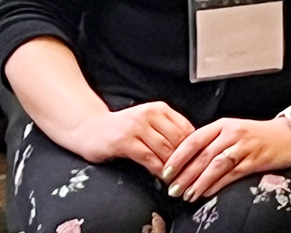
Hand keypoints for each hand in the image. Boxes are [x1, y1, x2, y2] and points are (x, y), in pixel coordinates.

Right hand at [66, 99, 200, 166]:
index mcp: (160, 109)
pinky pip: (149, 158)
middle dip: (187, 160)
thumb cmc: (122, 130)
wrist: (89, 129)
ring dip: (174, 168)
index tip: (201, 164)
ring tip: (180, 180)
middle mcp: (149, 114)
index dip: (196, 148)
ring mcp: (136, 127)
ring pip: (166, 150)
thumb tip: (195, 150)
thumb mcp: (148, 123)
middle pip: (179, 140)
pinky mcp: (124, 141)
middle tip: (193, 177)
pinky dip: (159, 170)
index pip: (187, 129)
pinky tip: (162, 178)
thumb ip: (168, 132)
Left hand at [160, 115, 290, 200]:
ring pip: (215, 165)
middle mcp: (231, 134)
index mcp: (222, 125)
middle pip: (202, 155)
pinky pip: (232, 174)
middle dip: (185, 174)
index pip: (193, 140)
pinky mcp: (255, 159)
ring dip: (199, 182)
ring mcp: (244, 146)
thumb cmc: (257, 135)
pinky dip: (217, 184)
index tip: (165, 171)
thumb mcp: (232, 132)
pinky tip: (207, 192)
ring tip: (188, 195)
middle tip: (172, 189)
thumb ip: (212, 142)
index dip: (177, 157)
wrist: (289, 134)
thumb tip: (186, 162)